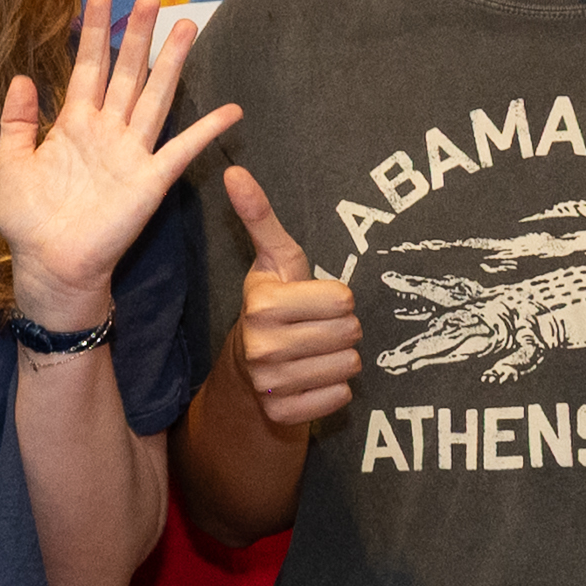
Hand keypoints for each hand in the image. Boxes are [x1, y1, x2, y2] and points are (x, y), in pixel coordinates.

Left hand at [0, 0, 243, 326]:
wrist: (50, 264)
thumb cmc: (29, 219)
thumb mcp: (11, 162)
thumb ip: (16, 120)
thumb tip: (21, 76)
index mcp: (73, 124)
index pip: (88, 66)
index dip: (94, 31)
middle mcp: (107, 131)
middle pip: (128, 72)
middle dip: (138, 34)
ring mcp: (132, 153)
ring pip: (155, 97)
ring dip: (170, 63)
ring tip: (186, 27)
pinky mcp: (150, 180)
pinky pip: (183, 150)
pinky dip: (207, 130)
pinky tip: (230, 109)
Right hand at [222, 169, 362, 426]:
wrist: (247, 367)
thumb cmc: (274, 305)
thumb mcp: (274, 260)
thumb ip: (260, 217)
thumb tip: (235, 170)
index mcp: (262, 305)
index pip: (343, 301)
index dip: (336, 299)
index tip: (313, 301)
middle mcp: (261, 348)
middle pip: (350, 333)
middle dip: (341, 328)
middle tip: (315, 328)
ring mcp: (270, 385)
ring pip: (348, 366)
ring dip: (338, 358)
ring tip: (314, 351)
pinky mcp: (282, 415)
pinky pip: (339, 397)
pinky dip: (332, 389)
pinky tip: (311, 378)